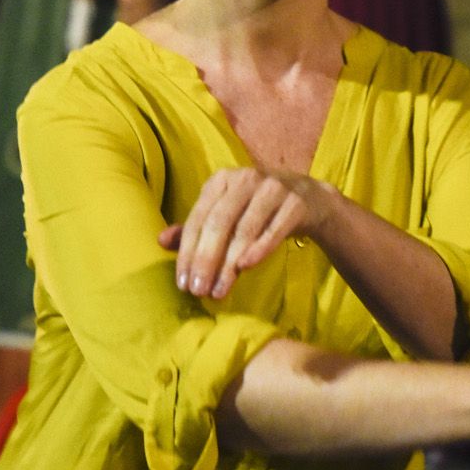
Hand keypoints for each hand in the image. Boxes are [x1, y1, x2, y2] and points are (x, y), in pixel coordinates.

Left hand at [160, 167, 336, 300]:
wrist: (309, 199)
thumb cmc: (257, 210)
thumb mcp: (225, 214)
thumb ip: (195, 228)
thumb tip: (160, 241)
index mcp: (221, 180)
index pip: (198, 218)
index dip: (188, 252)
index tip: (182, 283)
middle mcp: (245, 178)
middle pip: (220, 223)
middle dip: (206, 260)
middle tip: (198, 291)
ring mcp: (273, 188)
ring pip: (246, 229)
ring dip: (230, 263)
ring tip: (220, 291)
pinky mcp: (296, 203)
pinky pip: (275, 228)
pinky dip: (260, 248)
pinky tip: (246, 267)